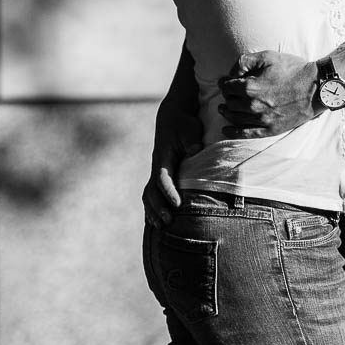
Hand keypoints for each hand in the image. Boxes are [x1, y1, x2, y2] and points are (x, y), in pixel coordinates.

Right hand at [142, 107, 201, 225]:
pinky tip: (156, 221)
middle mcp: (157, 166)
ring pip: (149, 195)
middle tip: (169, 221)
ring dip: (153, 211)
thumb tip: (195, 151)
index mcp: (163, 157)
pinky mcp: (159, 175)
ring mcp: (156, 171)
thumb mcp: (190, 129)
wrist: (171, 118)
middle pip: (152, 191)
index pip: (162, 178)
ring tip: (161, 226)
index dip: (169, 192)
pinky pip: (151, 194)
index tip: (177, 205)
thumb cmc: (183, 124)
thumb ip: (192, 141)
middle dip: (159, 207)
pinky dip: (152, 208)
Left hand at [218, 50, 319, 137]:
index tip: (225, 82)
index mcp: (250, 88)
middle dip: (227, 97)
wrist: (317, 87)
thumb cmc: (293, 69)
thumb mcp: (267, 57)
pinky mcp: (271, 129)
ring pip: (235, 118)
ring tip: (223, 108)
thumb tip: (230, 74)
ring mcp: (263, 119)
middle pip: (230, 103)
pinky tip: (225, 129)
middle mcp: (254, 106)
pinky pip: (247, 134)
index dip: (224, 83)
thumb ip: (244, 62)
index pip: (227, 88)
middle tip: (228, 93)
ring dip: (227, 112)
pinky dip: (233, 132)